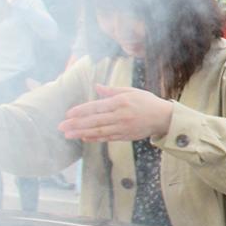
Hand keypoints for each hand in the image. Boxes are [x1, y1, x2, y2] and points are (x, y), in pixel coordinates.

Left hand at [58, 84, 172, 141]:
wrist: (164, 118)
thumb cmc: (147, 102)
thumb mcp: (132, 91)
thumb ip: (112, 90)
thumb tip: (96, 87)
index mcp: (121, 102)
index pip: (97, 106)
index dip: (82, 110)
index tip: (68, 114)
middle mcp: (121, 116)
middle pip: (95, 121)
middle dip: (76, 124)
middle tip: (61, 126)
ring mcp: (123, 128)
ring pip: (99, 131)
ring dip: (81, 133)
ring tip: (68, 134)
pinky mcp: (126, 136)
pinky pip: (107, 138)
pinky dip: (95, 138)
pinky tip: (84, 138)